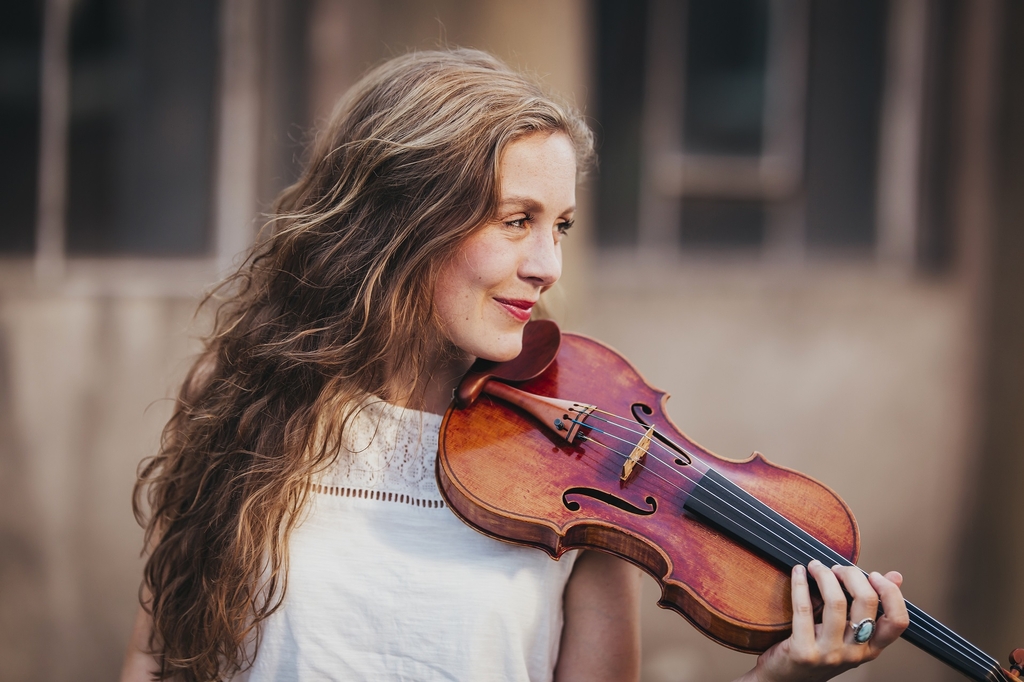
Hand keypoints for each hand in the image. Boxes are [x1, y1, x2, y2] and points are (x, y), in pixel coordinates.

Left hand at [749, 560, 909, 681]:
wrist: (786, 680)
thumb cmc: (818, 652)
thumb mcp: (850, 635)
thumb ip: (870, 608)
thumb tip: (895, 576)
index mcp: (871, 649)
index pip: (897, 621)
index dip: (890, 592)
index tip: (875, 575)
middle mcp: (854, 654)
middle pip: (866, 602)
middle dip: (852, 574)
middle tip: (838, 568)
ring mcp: (830, 654)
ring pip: (835, 602)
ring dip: (825, 575)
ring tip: (816, 566)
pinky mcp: (804, 652)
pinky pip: (803, 609)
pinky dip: (800, 584)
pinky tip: (798, 572)